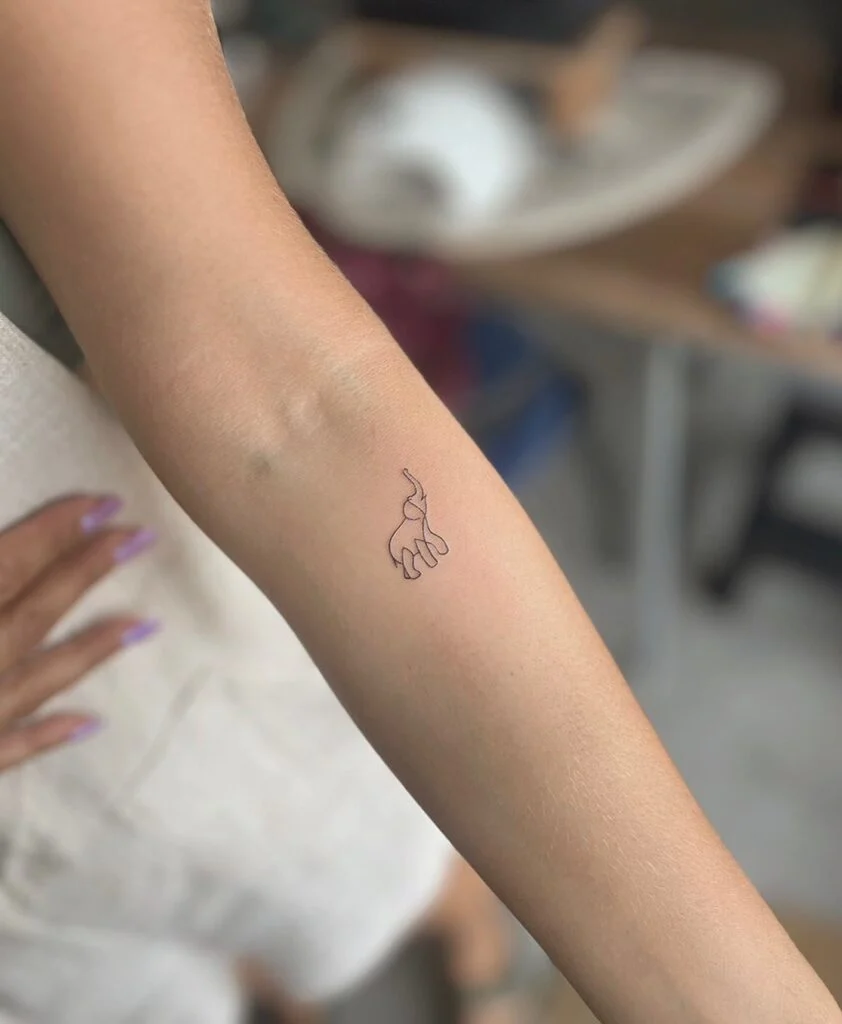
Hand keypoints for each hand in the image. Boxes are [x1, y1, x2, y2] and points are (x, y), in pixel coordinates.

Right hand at [0, 495, 158, 770]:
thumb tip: (2, 552)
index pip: (5, 566)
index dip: (52, 533)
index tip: (103, 503)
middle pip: (33, 612)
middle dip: (85, 571)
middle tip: (140, 537)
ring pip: (39, 678)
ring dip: (92, 648)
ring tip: (146, 622)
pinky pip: (11, 751)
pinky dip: (48, 736)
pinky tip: (91, 722)